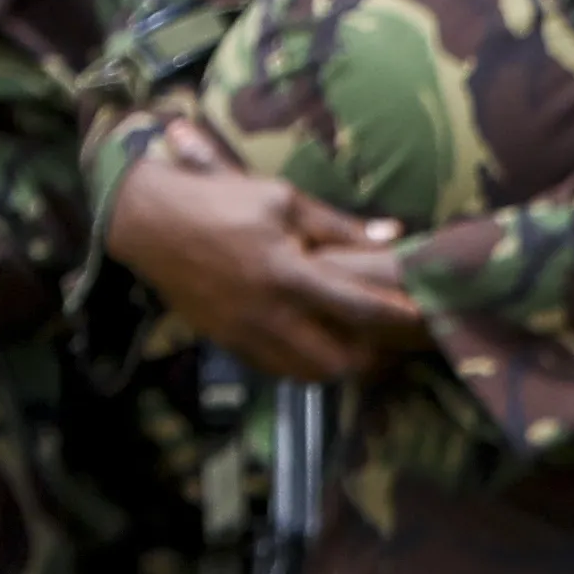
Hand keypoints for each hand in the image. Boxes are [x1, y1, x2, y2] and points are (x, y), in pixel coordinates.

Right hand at [105, 120, 429, 382]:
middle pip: (334, 361)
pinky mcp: (226, 341)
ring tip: (356, 347)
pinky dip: (300, 364)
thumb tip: (391, 234)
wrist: (148, 221)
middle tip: (388, 342)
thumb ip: (339, 226)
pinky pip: (273, 368)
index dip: (394, 317)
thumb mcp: (283, 200)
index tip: (424, 319)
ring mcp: (243, 333)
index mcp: (287, 274)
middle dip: (368, 357)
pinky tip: (313, 345)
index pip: (356, 308)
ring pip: (304, 373)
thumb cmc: (219, 200)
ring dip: (335, 365)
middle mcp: (267, 314)